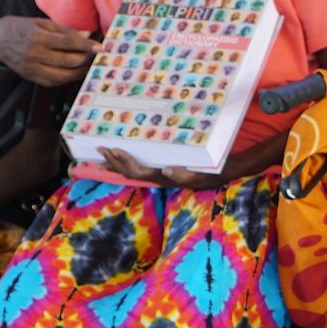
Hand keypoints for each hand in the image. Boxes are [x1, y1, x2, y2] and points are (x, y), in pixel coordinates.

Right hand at [0, 15, 99, 86]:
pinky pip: (51, 82)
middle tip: (96, 58)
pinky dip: (65, 80)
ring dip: (78, 73)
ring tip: (88, 67)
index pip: (67, 42)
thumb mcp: (42, 23)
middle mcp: (34, 54)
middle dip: (85, 60)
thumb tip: (86, 35)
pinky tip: (73, 73)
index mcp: (38, 37)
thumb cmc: (22, 28)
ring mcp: (31, 68)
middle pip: (67, 61)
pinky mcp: (29, 77)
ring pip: (60, 76)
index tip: (100, 47)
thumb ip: (65, 30)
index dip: (85, 45)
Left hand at [96, 146, 224, 190]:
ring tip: (104, 153)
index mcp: (165, 177)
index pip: (138, 172)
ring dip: (118, 163)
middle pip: (131, 172)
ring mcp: (162, 175)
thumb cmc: (213, 169)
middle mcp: (160, 178)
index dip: (124, 162)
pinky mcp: (166, 171)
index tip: (114, 149)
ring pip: (134, 171)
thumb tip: (165, 170)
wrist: (226, 171)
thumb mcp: (201, 172)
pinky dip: (130, 162)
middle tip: (100, 149)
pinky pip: (143, 167)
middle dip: (114, 162)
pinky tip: (123, 157)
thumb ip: (183, 174)